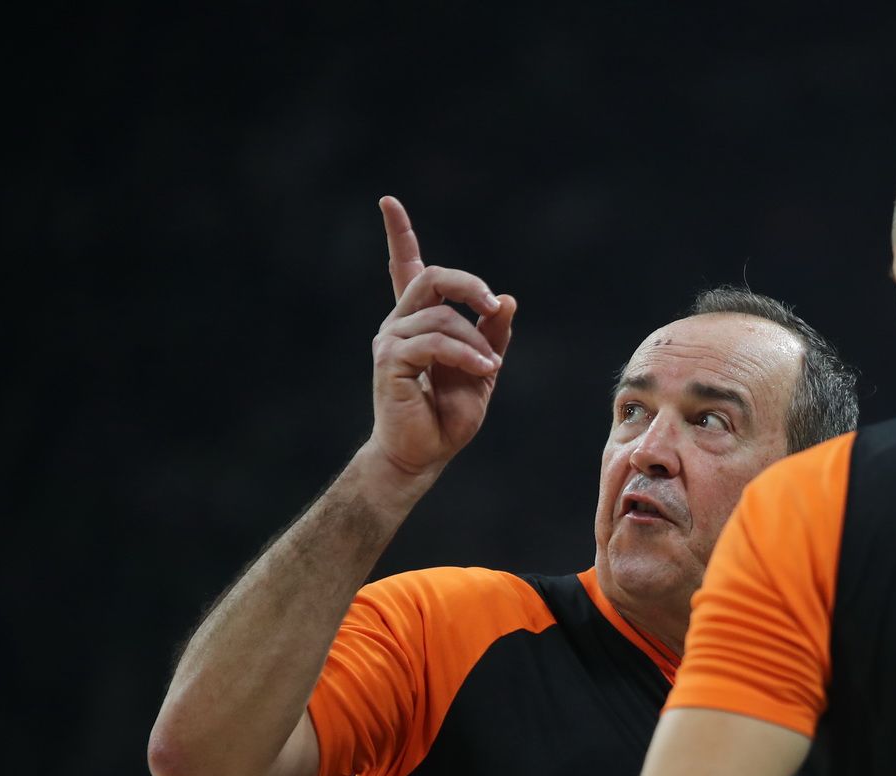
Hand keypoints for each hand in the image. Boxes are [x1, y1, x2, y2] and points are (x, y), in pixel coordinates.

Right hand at [365, 196, 516, 481]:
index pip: (406, 268)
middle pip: (433, 277)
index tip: (388, 201)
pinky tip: (485, 370)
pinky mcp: (390, 361)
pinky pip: (434, 342)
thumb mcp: (483, 368)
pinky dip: (466, 354)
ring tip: (489, 367)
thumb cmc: (449, 413)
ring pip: (441, 316)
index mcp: (419, 320)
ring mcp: (391, 340)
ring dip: (476, 341)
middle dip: (469, 285)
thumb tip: (507, 299)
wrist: (425, 453)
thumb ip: (494, 334)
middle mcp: (400, 323)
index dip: (398, 234)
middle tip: (493, 305)